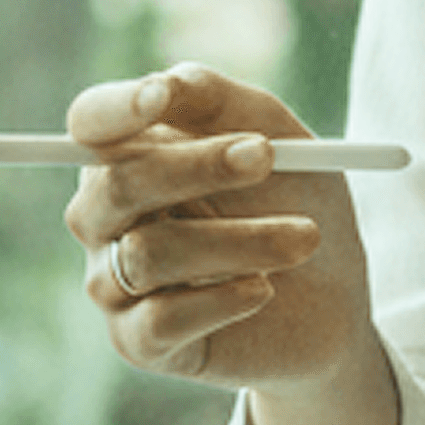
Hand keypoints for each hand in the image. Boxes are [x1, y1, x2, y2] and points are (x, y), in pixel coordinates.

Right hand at [64, 65, 365, 392]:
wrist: (334, 298)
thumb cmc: (296, 203)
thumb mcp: (275, 133)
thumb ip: (217, 100)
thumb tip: (166, 82)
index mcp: (129, 156)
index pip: (90, 122)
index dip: (115, 109)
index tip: (161, 97)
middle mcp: (106, 219)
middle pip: (115, 186)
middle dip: (197, 166)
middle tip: (267, 156)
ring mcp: (114, 282)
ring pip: (149, 254)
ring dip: (242, 240)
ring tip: (304, 239)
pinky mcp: (138, 342)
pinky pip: (161, 318)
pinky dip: (224, 298)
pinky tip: (264, 290)